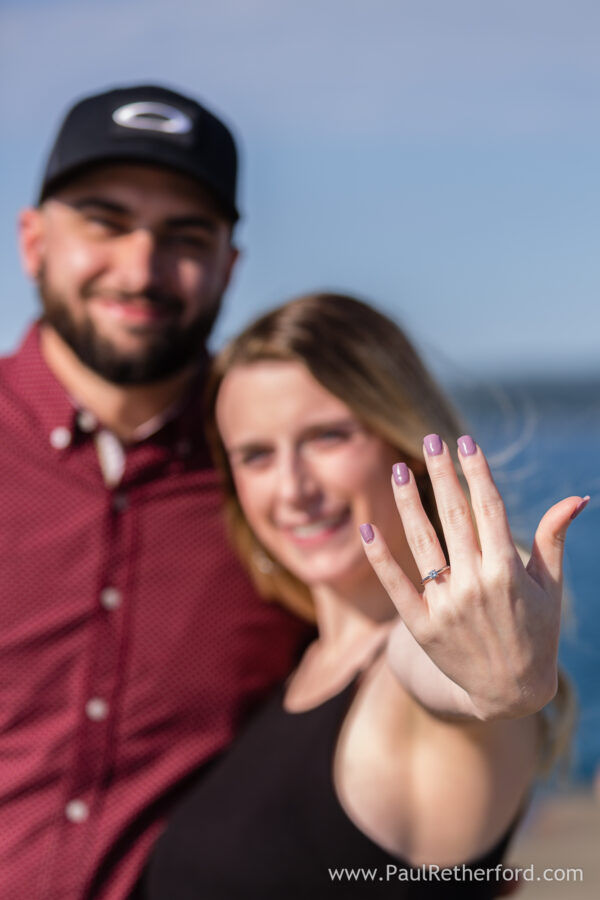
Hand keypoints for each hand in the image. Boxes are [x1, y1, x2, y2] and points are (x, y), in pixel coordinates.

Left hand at [360, 434, 587, 720]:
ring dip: (409, 502)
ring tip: (398, 469)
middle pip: (454, 515)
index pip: (489, 508)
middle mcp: (476, 584)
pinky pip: (396, 583)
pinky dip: (380, 556)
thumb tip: (577, 498)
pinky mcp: (422, 625)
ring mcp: (446, 605)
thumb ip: (554, 540)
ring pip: (422, 541)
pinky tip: (366, 528)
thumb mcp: (550, 588)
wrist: (510, 694)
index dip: (476, 472)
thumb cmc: (536, 633)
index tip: (465, 442)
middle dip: (442, 473)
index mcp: (509, 571)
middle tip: (431, 439)